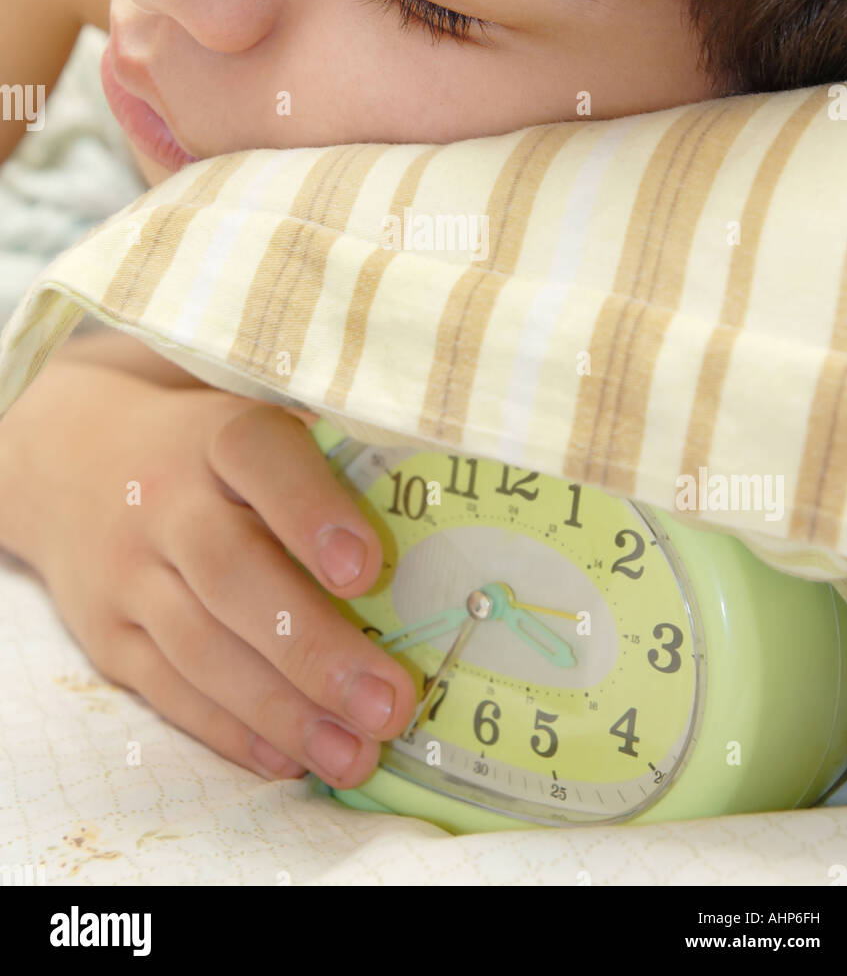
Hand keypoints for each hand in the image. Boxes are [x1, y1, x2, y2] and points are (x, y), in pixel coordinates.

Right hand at [1, 356, 417, 788]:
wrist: (73, 460)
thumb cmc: (209, 450)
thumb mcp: (259, 419)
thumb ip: (333, 455)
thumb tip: (440, 517)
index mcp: (220, 435)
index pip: (260, 458)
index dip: (311, 511)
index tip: (368, 568)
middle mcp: (166, 501)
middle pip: (232, 574)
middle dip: (313, 646)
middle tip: (388, 702)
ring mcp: (129, 571)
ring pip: (200, 648)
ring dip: (281, 710)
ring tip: (355, 754)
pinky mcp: (106, 634)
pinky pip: (167, 689)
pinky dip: (229, 730)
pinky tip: (289, 759)